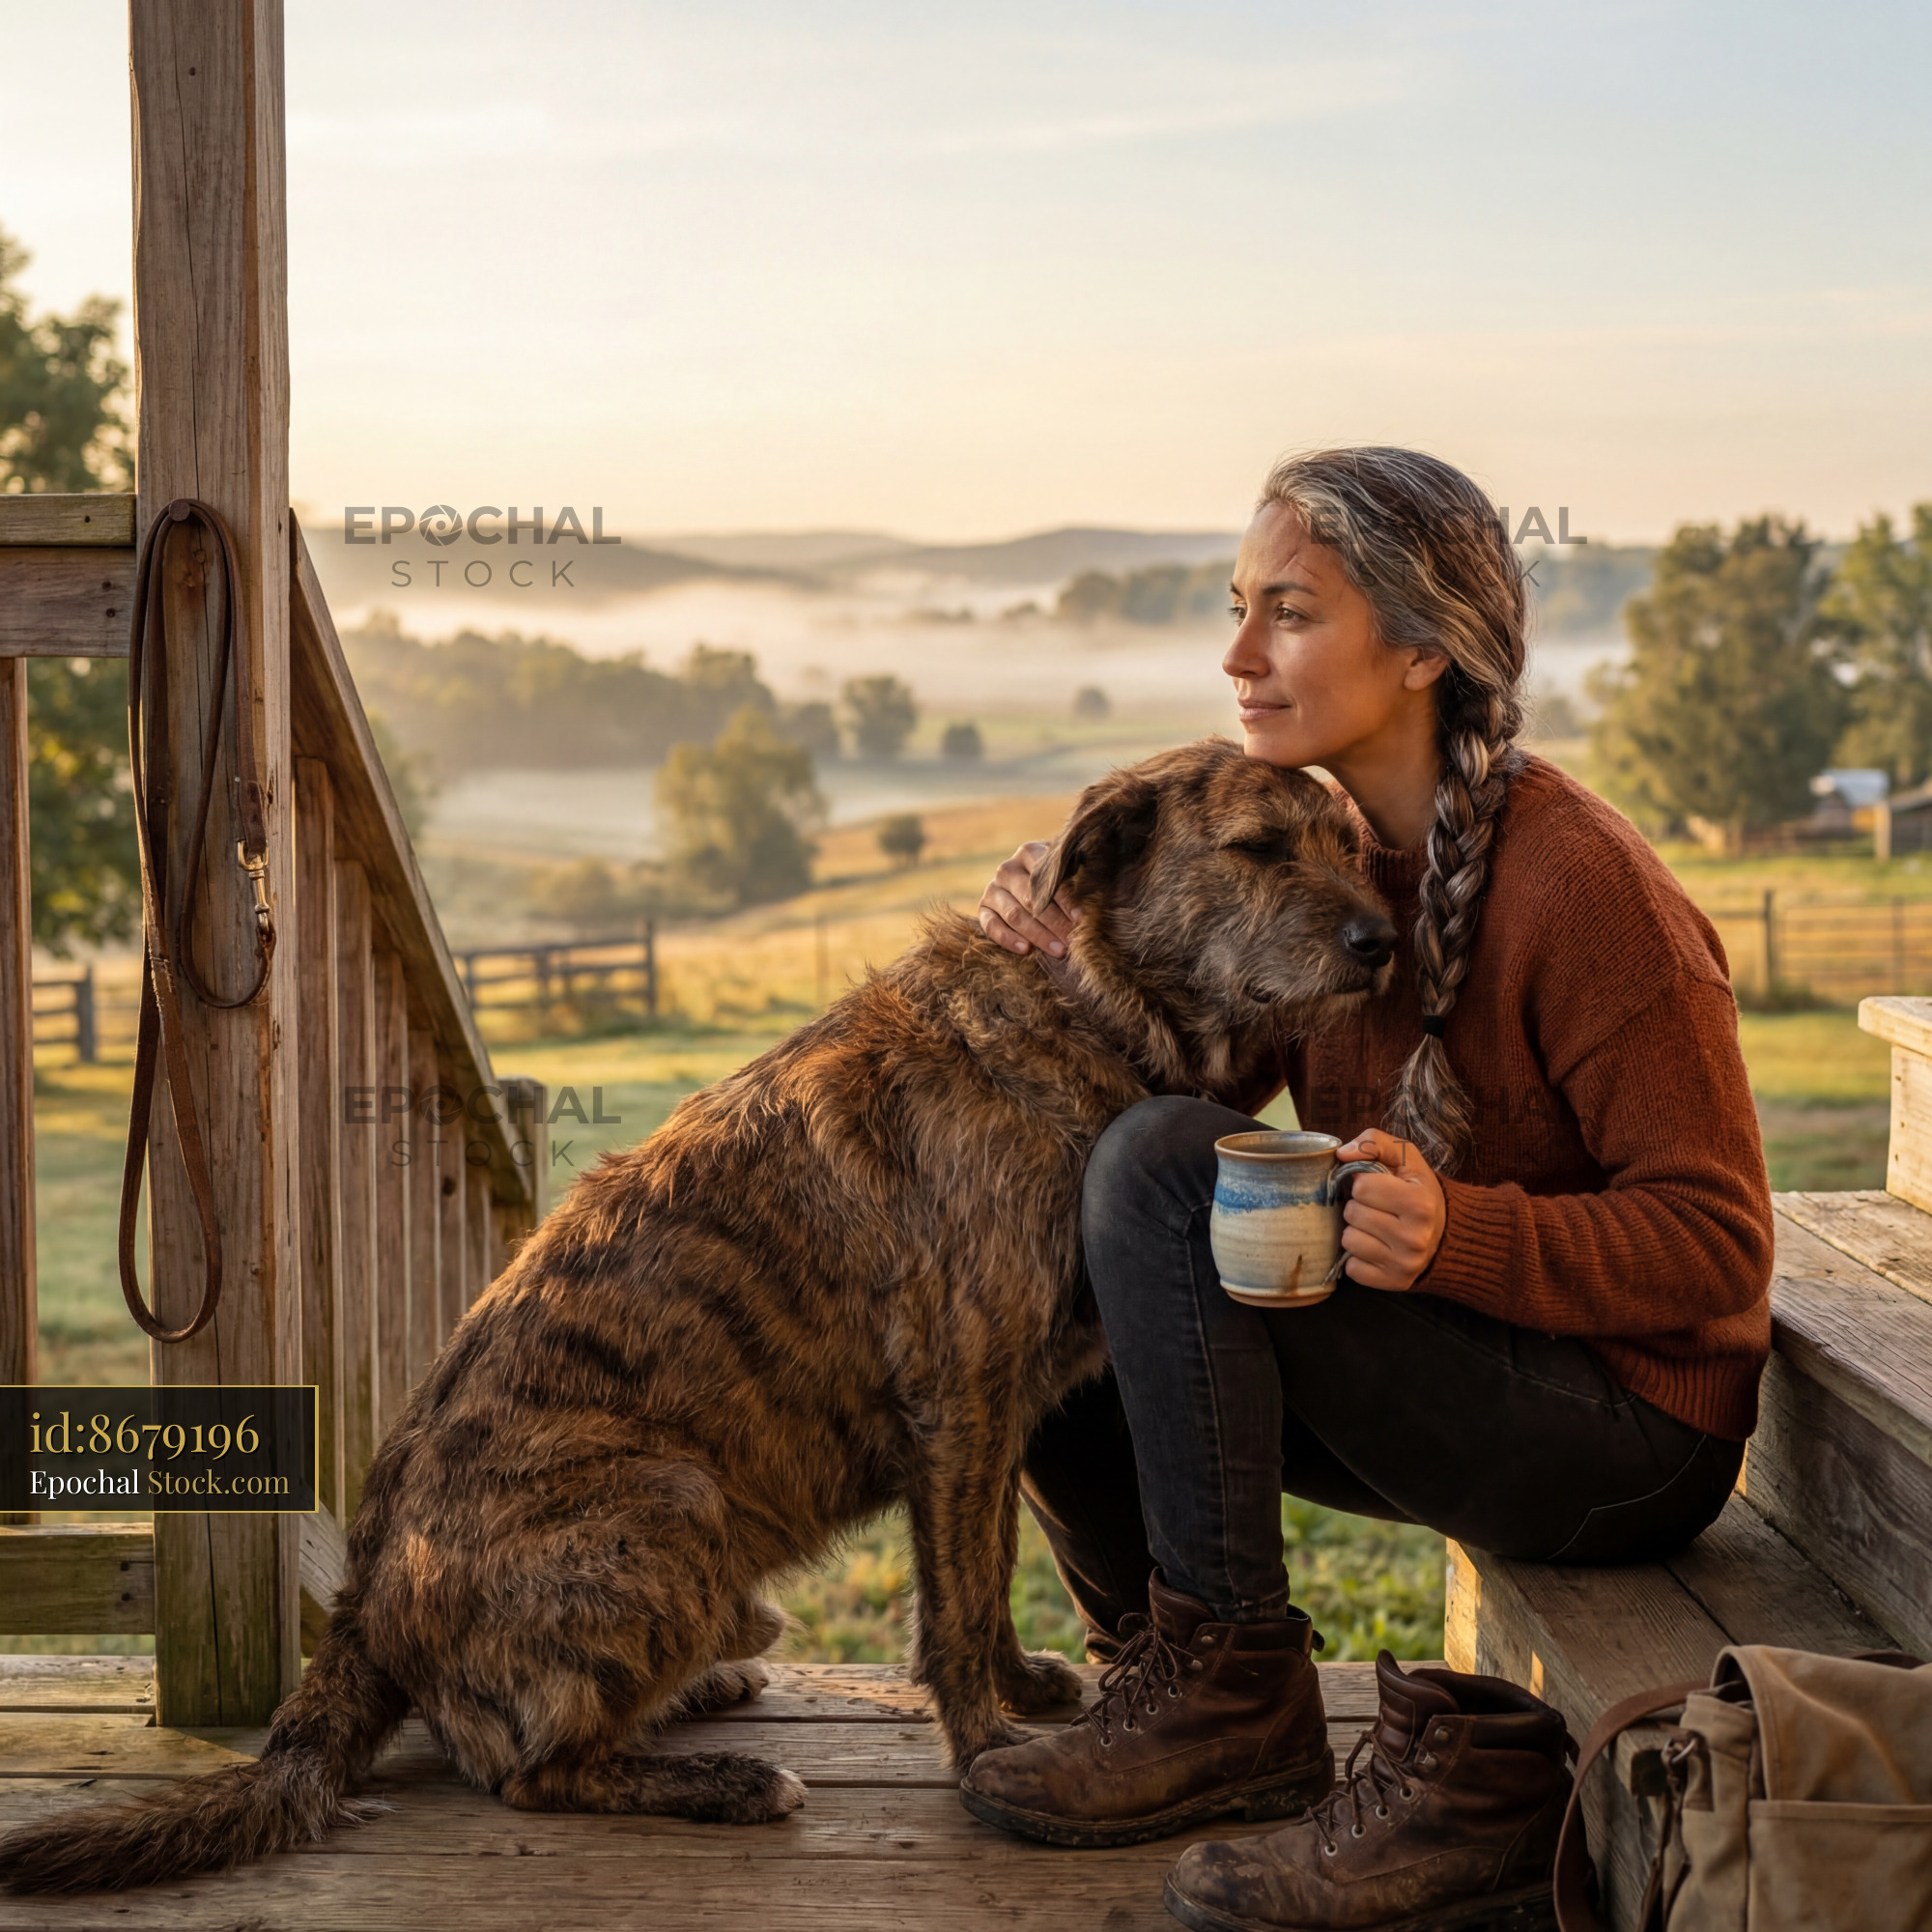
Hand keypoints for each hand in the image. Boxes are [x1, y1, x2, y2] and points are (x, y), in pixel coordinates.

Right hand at [977, 841, 1079, 957]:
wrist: (1028, 883)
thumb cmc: (1057, 878)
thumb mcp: (1067, 871)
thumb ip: (1077, 879)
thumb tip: (1095, 901)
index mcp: (1029, 853)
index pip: (1046, 878)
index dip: (1065, 900)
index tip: (1081, 919)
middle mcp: (1007, 869)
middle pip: (1031, 899)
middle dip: (1055, 923)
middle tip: (1072, 941)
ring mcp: (992, 888)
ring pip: (1014, 914)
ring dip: (1038, 935)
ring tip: (1059, 950)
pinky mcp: (983, 909)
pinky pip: (991, 926)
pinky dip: (1008, 939)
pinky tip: (1026, 951)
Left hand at [1333, 1129, 1445, 1290]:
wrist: (1448, 1234)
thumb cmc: (1419, 1190)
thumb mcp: (1406, 1157)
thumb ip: (1374, 1142)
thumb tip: (1341, 1154)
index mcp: (1419, 1204)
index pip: (1362, 1187)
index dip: (1365, 1183)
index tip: (1380, 1187)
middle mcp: (1414, 1238)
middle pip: (1352, 1214)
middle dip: (1359, 1206)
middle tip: (1379, 1208)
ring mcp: (1404, 1264)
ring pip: (1348, 1240)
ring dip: (1357, 1231)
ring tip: (1378, 1227)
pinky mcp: (1393, 1282)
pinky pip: (1352, 1268)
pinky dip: (1358, 1257)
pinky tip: (1377, 1247)